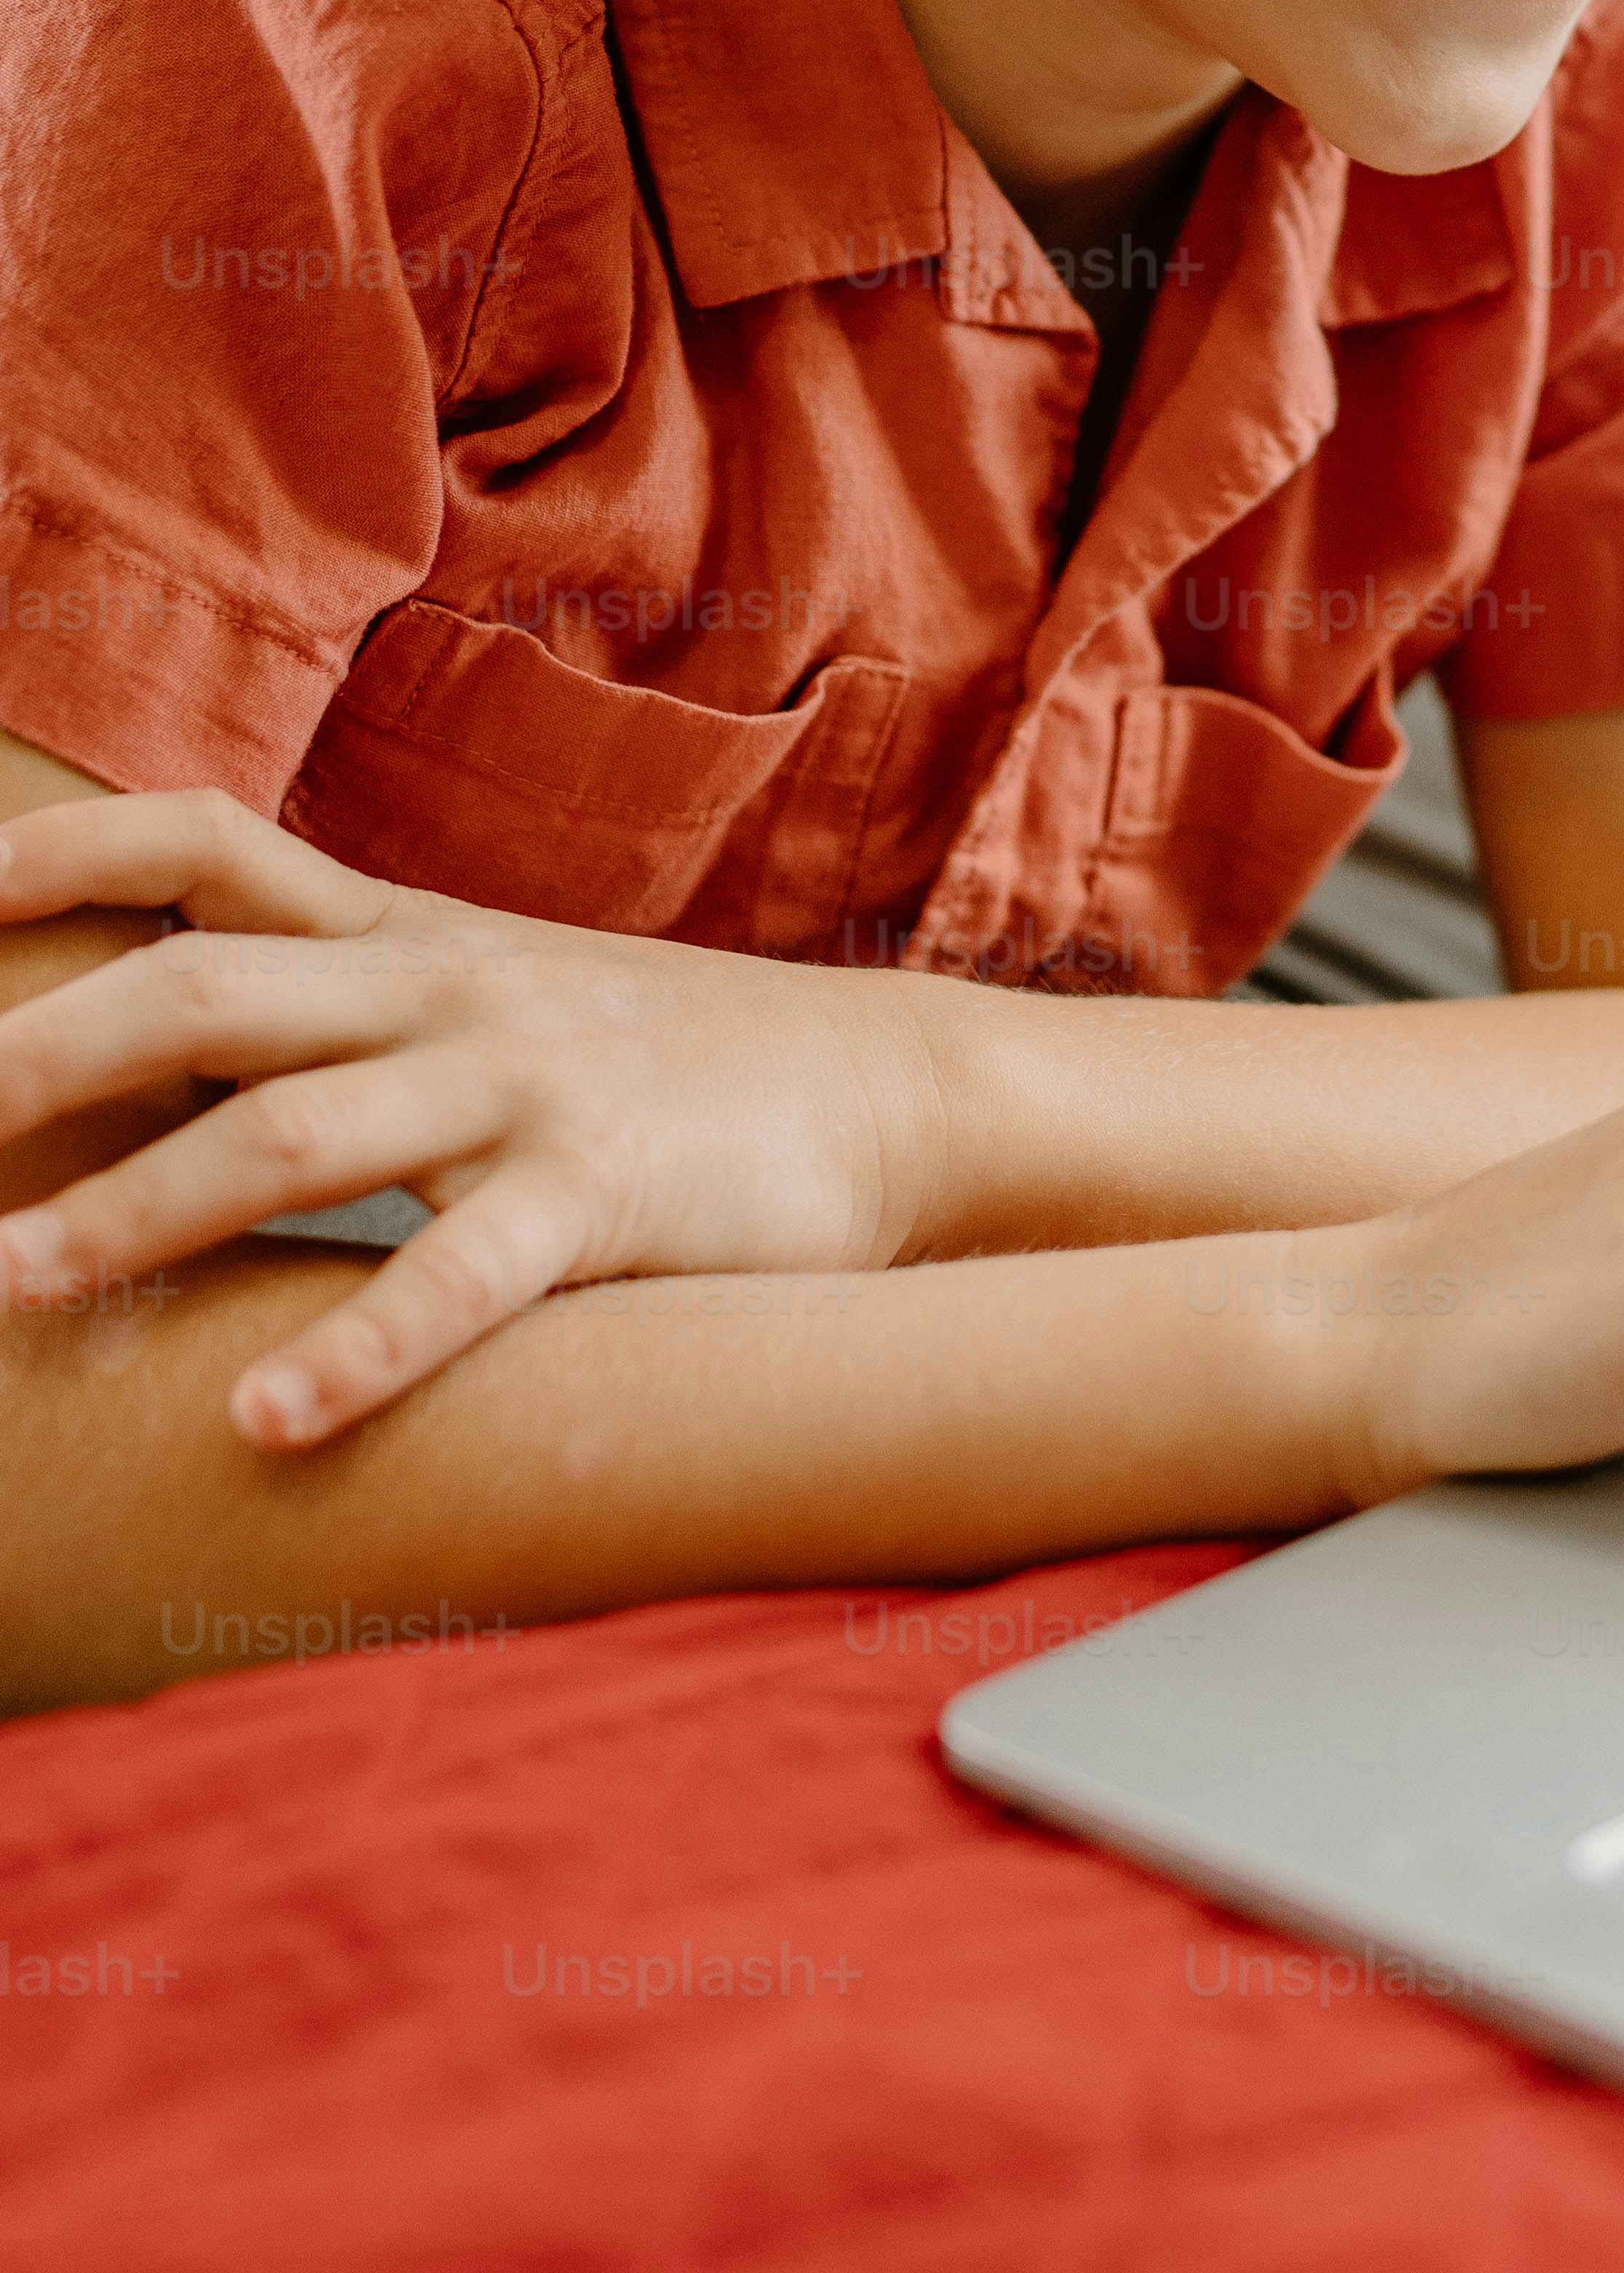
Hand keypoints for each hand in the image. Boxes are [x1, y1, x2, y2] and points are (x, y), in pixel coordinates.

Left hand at [0, 788, 958, 1449]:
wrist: (888, 1090)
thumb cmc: (667, 1068)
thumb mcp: (496, 995)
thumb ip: (353, 1005)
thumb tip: (172, 1049)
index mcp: (407, 935)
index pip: (203, 846)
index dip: (61, 858)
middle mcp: (445, 991)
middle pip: (203, 992)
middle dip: (39, 1054)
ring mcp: (524, 1088)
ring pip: (294, 1133)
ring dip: (139, 1211)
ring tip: (15, 1283)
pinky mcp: (602, 1196)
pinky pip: (459, 1277)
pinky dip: (355, 1354)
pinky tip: (266, 1426)